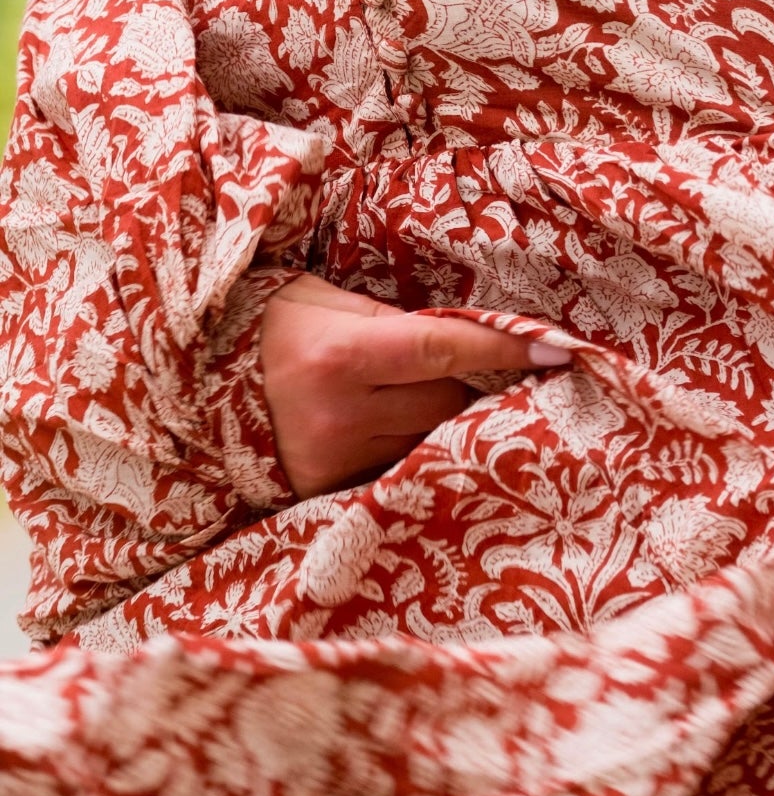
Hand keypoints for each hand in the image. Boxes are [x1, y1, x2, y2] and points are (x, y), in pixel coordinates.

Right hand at [260, 275, 570, 499]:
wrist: (192, 385)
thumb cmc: (269, 328)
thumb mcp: (327, 302)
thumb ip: (395, 321)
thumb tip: (468, 335)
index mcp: (342, 356)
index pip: (446, 348)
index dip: (505, 346)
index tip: (558, 349)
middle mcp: (340, 416)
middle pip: (445, 402)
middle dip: (464, 384)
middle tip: (472, 367)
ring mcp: (332, 462)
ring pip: (426, 441)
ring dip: (439, 421)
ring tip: (425, 398)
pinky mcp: (325, 493)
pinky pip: (394, 470)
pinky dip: (409, 451)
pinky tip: (401, 433)